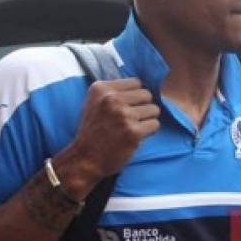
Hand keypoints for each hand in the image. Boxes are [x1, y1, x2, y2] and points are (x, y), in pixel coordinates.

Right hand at [55, 79, 160, 195]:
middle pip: (147, 94)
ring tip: (134, 127)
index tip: (128, 106)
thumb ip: (114, 92)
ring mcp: (122, 115)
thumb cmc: (93, 131)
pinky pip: (155, 125)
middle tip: (133, 119)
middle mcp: (111, 99)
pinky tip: (137, 136)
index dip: (136, 96)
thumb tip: (141, 85)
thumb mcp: (95, 103)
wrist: (85, 158)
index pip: (136, 82)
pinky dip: (149, 131)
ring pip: (154, 109)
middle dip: (144, 107)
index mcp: (101, 88)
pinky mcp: (132, 131)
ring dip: (147, 119)